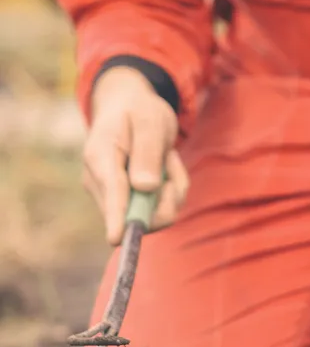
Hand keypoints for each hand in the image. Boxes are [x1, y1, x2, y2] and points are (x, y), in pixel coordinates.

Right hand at [83, 66, 187, 244]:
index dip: (116, 217)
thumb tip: (145, 188)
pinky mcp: (126, 202)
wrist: (128, 107)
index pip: (111, 191)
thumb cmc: (138, 110)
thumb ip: (147, 151)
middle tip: (170, 160)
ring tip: (167, 158)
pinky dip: (171, 190)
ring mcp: (111, 195)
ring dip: (172, 190)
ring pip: (151, 215)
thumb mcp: (149, 120)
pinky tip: (165, 166)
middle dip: (166, 194)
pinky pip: (158, 210)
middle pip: (133, 213)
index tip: (117, 238)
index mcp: (100, 157)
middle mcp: (99, 181)